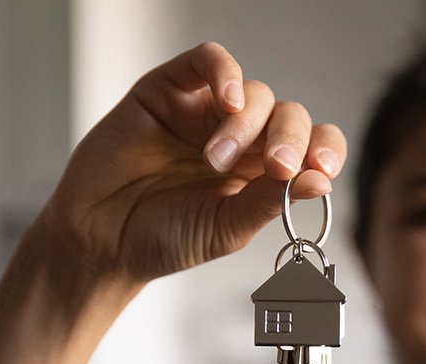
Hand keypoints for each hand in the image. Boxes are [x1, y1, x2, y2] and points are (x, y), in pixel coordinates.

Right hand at [36, 41, 346, 284]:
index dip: (325, 149)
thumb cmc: (162, 238)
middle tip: (278, 166)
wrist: (100, 240)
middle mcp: (241, 138)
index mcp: (262, 173)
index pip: (311, 146)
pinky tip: (227, 99)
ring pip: (253, 93)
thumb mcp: (226, 228)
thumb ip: (270, 201)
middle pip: (289, 115)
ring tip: (215, 160)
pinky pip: (207, 61)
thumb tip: (321, 180)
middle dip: (291, 138)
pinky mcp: (169, 90)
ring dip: (246, 125)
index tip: (323, 168)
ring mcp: (205, 112)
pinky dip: (224, 72)